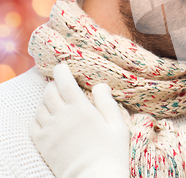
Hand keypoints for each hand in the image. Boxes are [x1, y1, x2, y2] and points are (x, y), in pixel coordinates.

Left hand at [30, 63, 129, 177]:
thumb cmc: (111, 152)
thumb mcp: (117, 125)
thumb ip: (107, 102)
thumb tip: (99, 85)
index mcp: (81, 109)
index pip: (64, 82)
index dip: (62, 70)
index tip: (63, 66)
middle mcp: (62, 116)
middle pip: (49, 92)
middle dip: (54, 84)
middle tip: (61, 84)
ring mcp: (50, 130)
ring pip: (40, 107)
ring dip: (47, 100)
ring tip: (57, 102)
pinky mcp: (43, 144)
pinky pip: (33, 124)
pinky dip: (39, 117)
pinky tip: (48, 118)